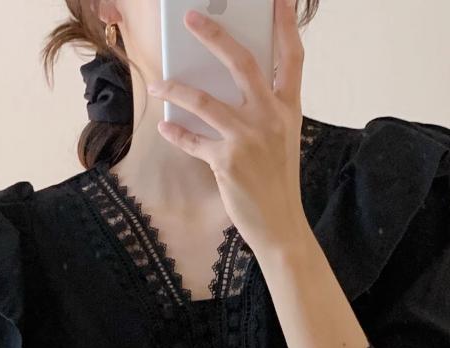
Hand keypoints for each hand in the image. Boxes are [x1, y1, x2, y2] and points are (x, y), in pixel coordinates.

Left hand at [146, 0, 308, 254]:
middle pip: (243, 63)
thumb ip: (264, 110)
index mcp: (288, 108)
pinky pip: (193, 140)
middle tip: (192, 18)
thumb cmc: (277, 181)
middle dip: (215, 36)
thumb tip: (228, 89)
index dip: (285, 24)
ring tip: (158, 84)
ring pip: (205, 101)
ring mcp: (248, 138)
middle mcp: (270, 117)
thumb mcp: (282, 139)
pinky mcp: (227, 162)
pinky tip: (164, 127)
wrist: (280, 224)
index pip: (290, 57)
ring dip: (177, 89)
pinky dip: (176, 133)